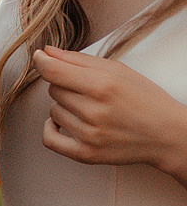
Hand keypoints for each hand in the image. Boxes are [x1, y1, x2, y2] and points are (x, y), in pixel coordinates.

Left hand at [36, 46, 186, 184]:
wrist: (165, 133)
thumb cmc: (143, 99)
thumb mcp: (119, 71)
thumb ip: (80, 60)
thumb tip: (47, 52)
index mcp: (104, 86)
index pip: (55, 72)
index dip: (42, 62)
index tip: (39, 57)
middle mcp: (94, 111)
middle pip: (54, 90)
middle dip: (66, 86)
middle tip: (88, 90)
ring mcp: (89, 135)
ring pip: (53, 111)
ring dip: (65, 107)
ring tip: (89, 108)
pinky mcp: (85, 154)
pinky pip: (49, 139)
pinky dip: (51, 129)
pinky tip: (64, 122)